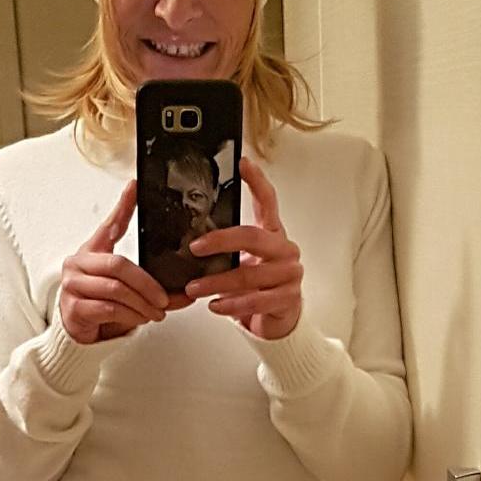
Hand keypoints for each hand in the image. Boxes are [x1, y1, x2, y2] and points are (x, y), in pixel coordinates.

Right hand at [60, 180, 188, 343]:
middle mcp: (79, 263)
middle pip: (118, 264)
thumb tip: (186, 292)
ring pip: (116, 289)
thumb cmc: (103, 304)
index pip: (110, 224)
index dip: (123, 205)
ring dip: (142, 303)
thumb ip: (151, 286)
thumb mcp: (126, 289)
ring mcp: (72, 285)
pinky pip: (108, 308)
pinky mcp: (73, 308)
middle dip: (147, 283)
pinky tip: (140, 319)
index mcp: (93, 250)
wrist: (79, 333)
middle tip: (164, 298)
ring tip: (156, 312)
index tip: (134, 186)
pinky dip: (131, 315)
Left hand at [184, 158, 302, 339]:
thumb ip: (227, 247)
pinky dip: (231, 304)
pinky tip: (215, 305)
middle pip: (252, 236)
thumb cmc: (255, 284)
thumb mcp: (242, 260)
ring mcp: (290, 274)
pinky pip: (255, 300)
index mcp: (273, 233)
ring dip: (216, 282)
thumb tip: (190, 237)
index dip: (256, 180)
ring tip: (194, 288)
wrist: (276, 319)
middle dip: (220, 241)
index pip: (267, 200)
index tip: (242, 162)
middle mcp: (285, 249)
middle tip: (195, 247)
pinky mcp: (288, 298)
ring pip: (248, 274)